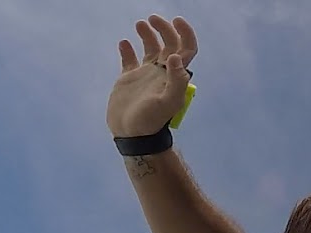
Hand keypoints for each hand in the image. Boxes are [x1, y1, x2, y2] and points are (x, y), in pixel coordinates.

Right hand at [106, 15, 196, 137]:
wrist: (132, 136)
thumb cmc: (151, 121)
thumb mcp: (168, 102)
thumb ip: (176, 80)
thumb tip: (175, 57)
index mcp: (173, 75)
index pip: (186, 49)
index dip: (185, 33)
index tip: (176, 20)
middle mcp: (161, 72)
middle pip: (168, 44)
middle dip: (164, 28)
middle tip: (152, 19)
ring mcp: (144, 75)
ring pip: (150, 48)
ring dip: (147, 34)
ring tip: (140, 24)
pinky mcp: (128, 80)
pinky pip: (129, 60)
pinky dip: (127, 50)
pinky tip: (124, 43)